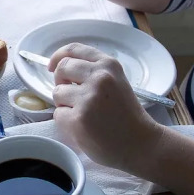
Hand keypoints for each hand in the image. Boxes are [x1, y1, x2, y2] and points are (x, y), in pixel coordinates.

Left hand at [48, 43, 163, 170]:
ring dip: (64, 104)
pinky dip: (66, 122)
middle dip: (60, 82)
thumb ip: (94, 73)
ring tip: (84, 115)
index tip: (52, 65)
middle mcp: (99, 77)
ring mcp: (88, 98)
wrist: (141, 144)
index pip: (74, 49)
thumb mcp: (116, 83)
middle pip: (62, 68)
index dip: (58, 56)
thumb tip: (62, 70)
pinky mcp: (78, 118)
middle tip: (71, 95)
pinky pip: (58, 115)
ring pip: (57, 93)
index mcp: (108, 65)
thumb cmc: (127, 116)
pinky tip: (83, 127)